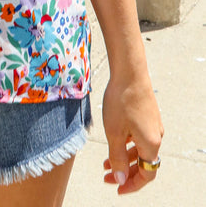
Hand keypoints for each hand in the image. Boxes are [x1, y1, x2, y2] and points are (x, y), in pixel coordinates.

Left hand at [102, 73, 163, 193]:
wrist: (129, 71)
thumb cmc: (120, 101)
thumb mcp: (114, 133)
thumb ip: (117, 159)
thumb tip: (121, 179)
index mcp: (151, 144)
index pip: (146, 175)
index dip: (131, 184)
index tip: (116, 188)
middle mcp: (156, 136)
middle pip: (144, 164)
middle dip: (125, 173)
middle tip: (106, 176)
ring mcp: (153, 125)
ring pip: (140, 150)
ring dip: (124, 158)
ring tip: (105, 161)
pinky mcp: (148, 115)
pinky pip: (139, 137)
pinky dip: (127, 144)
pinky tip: (115, 141)